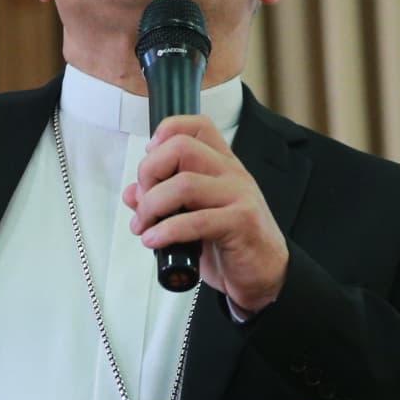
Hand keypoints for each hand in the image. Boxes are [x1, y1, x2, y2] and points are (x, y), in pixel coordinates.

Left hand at [122, 115, 287, 313]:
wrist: (266, 274)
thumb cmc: (232, 243)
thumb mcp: (193, 217)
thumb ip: (163, 202)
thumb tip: (132, 194)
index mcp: (221, 164)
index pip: (197, 126)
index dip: (165, 133)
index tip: (149, 158)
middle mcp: (231, 173)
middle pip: (181, 148)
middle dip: (149, 172)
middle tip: (143, 200)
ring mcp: (239, 195)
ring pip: (184, 183)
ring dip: (152, 206)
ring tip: (144, 226)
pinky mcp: (241, 223)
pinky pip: (196, 220)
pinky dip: (166, 231)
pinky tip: (154, 241)